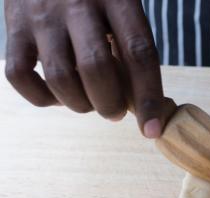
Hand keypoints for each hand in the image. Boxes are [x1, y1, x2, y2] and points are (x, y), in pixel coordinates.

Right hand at [4, 0, 175, 137]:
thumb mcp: (121, 8)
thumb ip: (130, 48)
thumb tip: (138, 104)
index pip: (139, 53)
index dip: (148, 97)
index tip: (152, 130)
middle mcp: (77, 3)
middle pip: (96, 69)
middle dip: (110, 105)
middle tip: (114, 112)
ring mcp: (42, 15)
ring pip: (61, 78)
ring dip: (80, 105)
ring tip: (89, 101)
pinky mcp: (14, 25)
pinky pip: (21, 76)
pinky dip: (42, 98)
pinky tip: (58, 94)